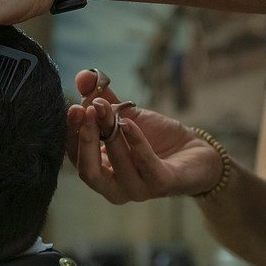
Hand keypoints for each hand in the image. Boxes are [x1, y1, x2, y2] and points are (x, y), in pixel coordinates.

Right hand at [67, 69, 222, 203]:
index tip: (73, 107)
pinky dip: (135, 142)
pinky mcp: (162, 184)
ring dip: (111, 134)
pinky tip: (129, 123)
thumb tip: (83, 76)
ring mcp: (139, 190)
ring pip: (117, 168)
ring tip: (107, 109)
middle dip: (85, 139)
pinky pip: (146, 165)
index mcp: (101, 171)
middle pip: (89, 172)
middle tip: (86, 110)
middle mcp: (115, 187)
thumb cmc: (155, 137)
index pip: (76, 157)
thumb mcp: (125, 115)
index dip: (72, 133)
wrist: (193, 150)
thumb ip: (102, 98)